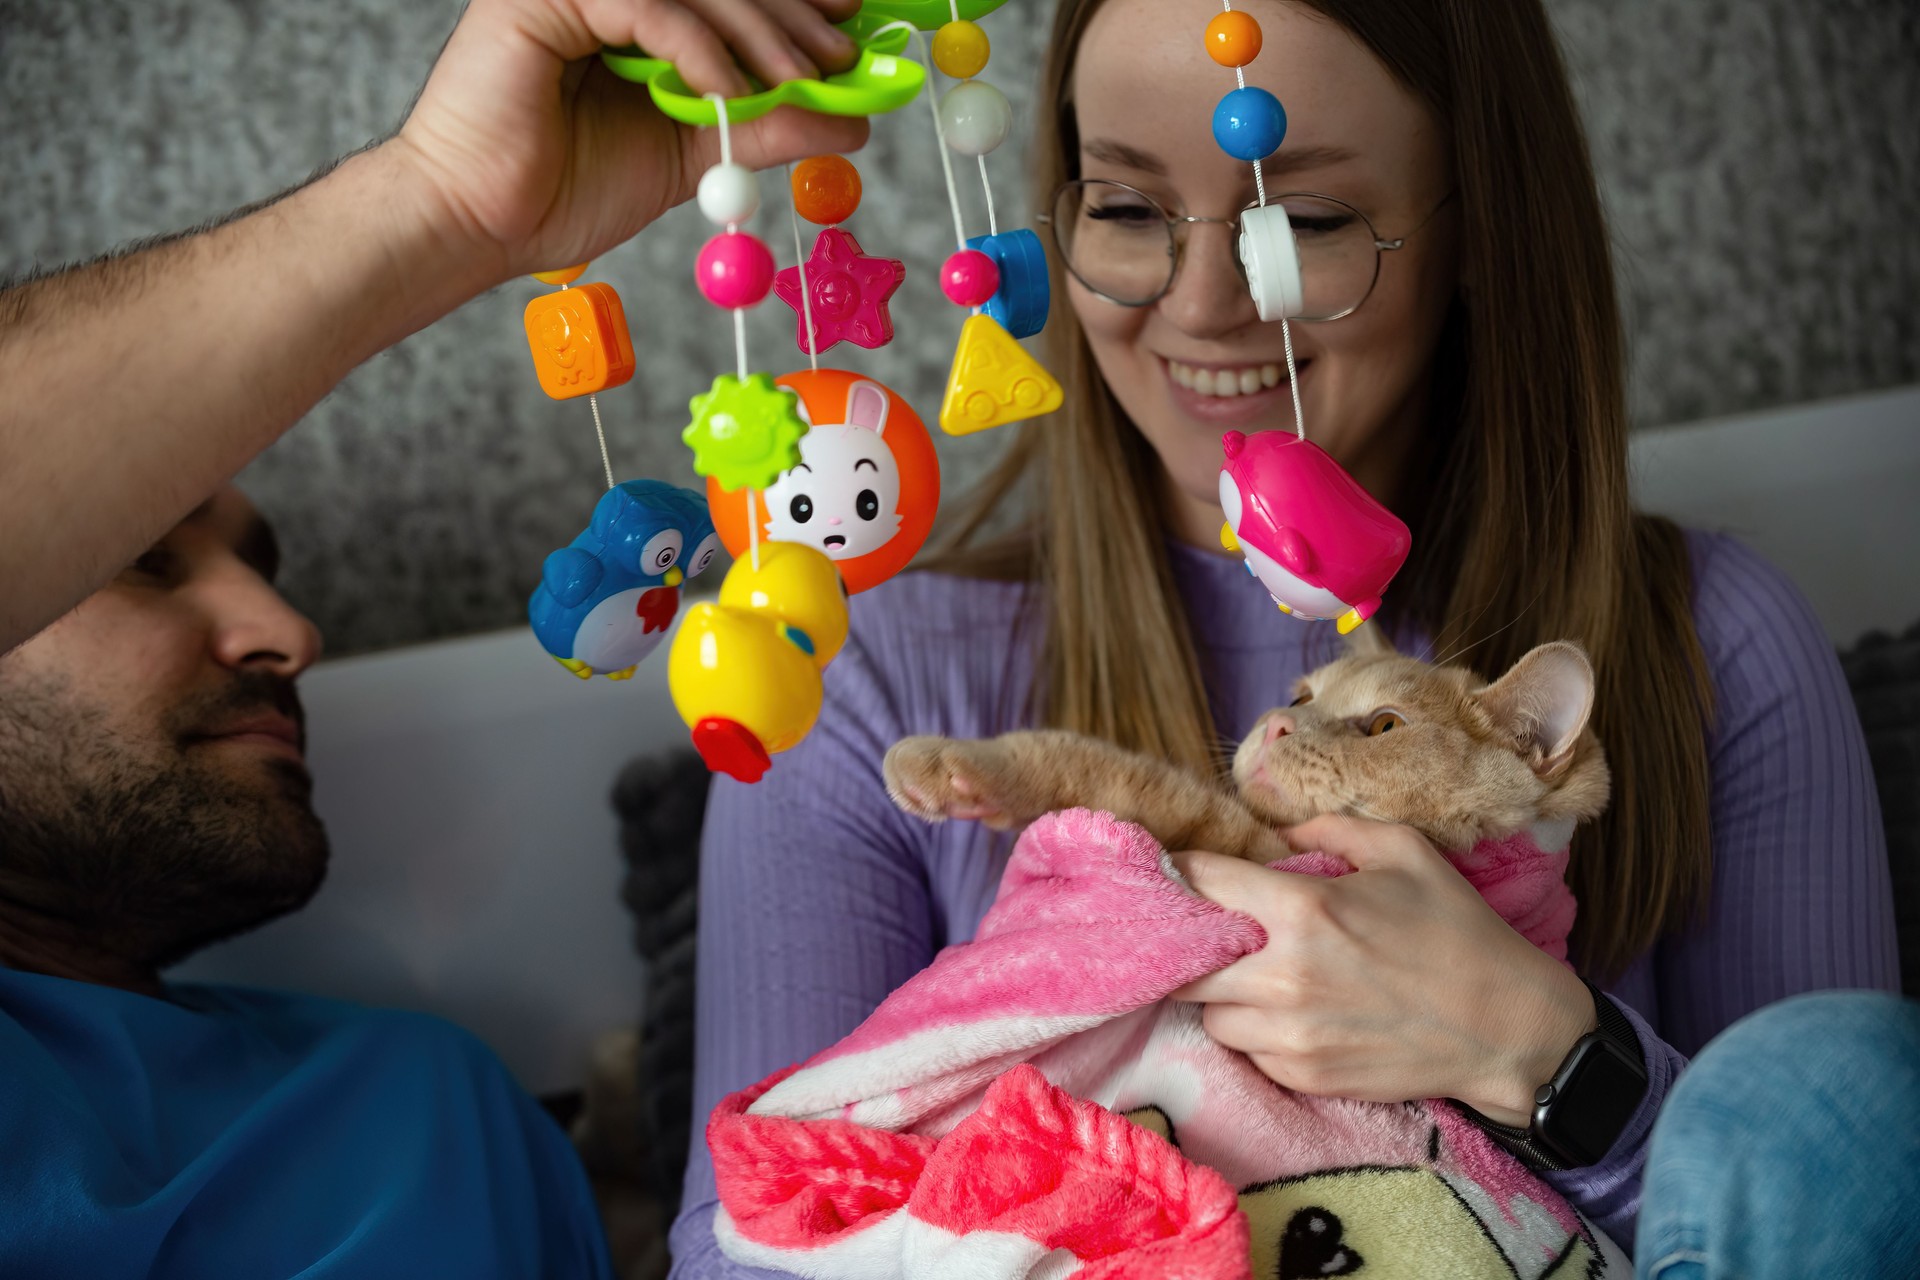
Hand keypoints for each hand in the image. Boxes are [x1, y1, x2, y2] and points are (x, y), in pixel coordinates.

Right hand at [388, 0, 871, 280]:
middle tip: (843, 58)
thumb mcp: (697, 155)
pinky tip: (728, 93)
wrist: (482, 222)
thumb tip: (852, 119)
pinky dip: (699, 49)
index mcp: (636, 13)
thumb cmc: (567, 189)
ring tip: (803, 82)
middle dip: (790, 15)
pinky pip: (649, 8)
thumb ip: (764, 127)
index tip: (850, 27)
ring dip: (760, 33)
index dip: (793, 2)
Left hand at [1169, 815, 1596, 1125]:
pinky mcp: (1303, 1077)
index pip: (1201, 883)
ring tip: (1254, 976)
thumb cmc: (1458, 932)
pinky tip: (1288, 1013)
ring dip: (1222, 993)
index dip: (1180, 871)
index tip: (1177, 869)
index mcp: (1304, 911)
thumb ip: (1329, 831)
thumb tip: (1278, 835)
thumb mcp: (1404, 852)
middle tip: (1208, 931)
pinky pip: (1246, 1051)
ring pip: (1208, 1014)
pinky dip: (1255, 1032)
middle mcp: (1284, 977)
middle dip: (1190, 944)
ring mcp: (1290, 1036)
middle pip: (1186, 963)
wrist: (1506, 1029)